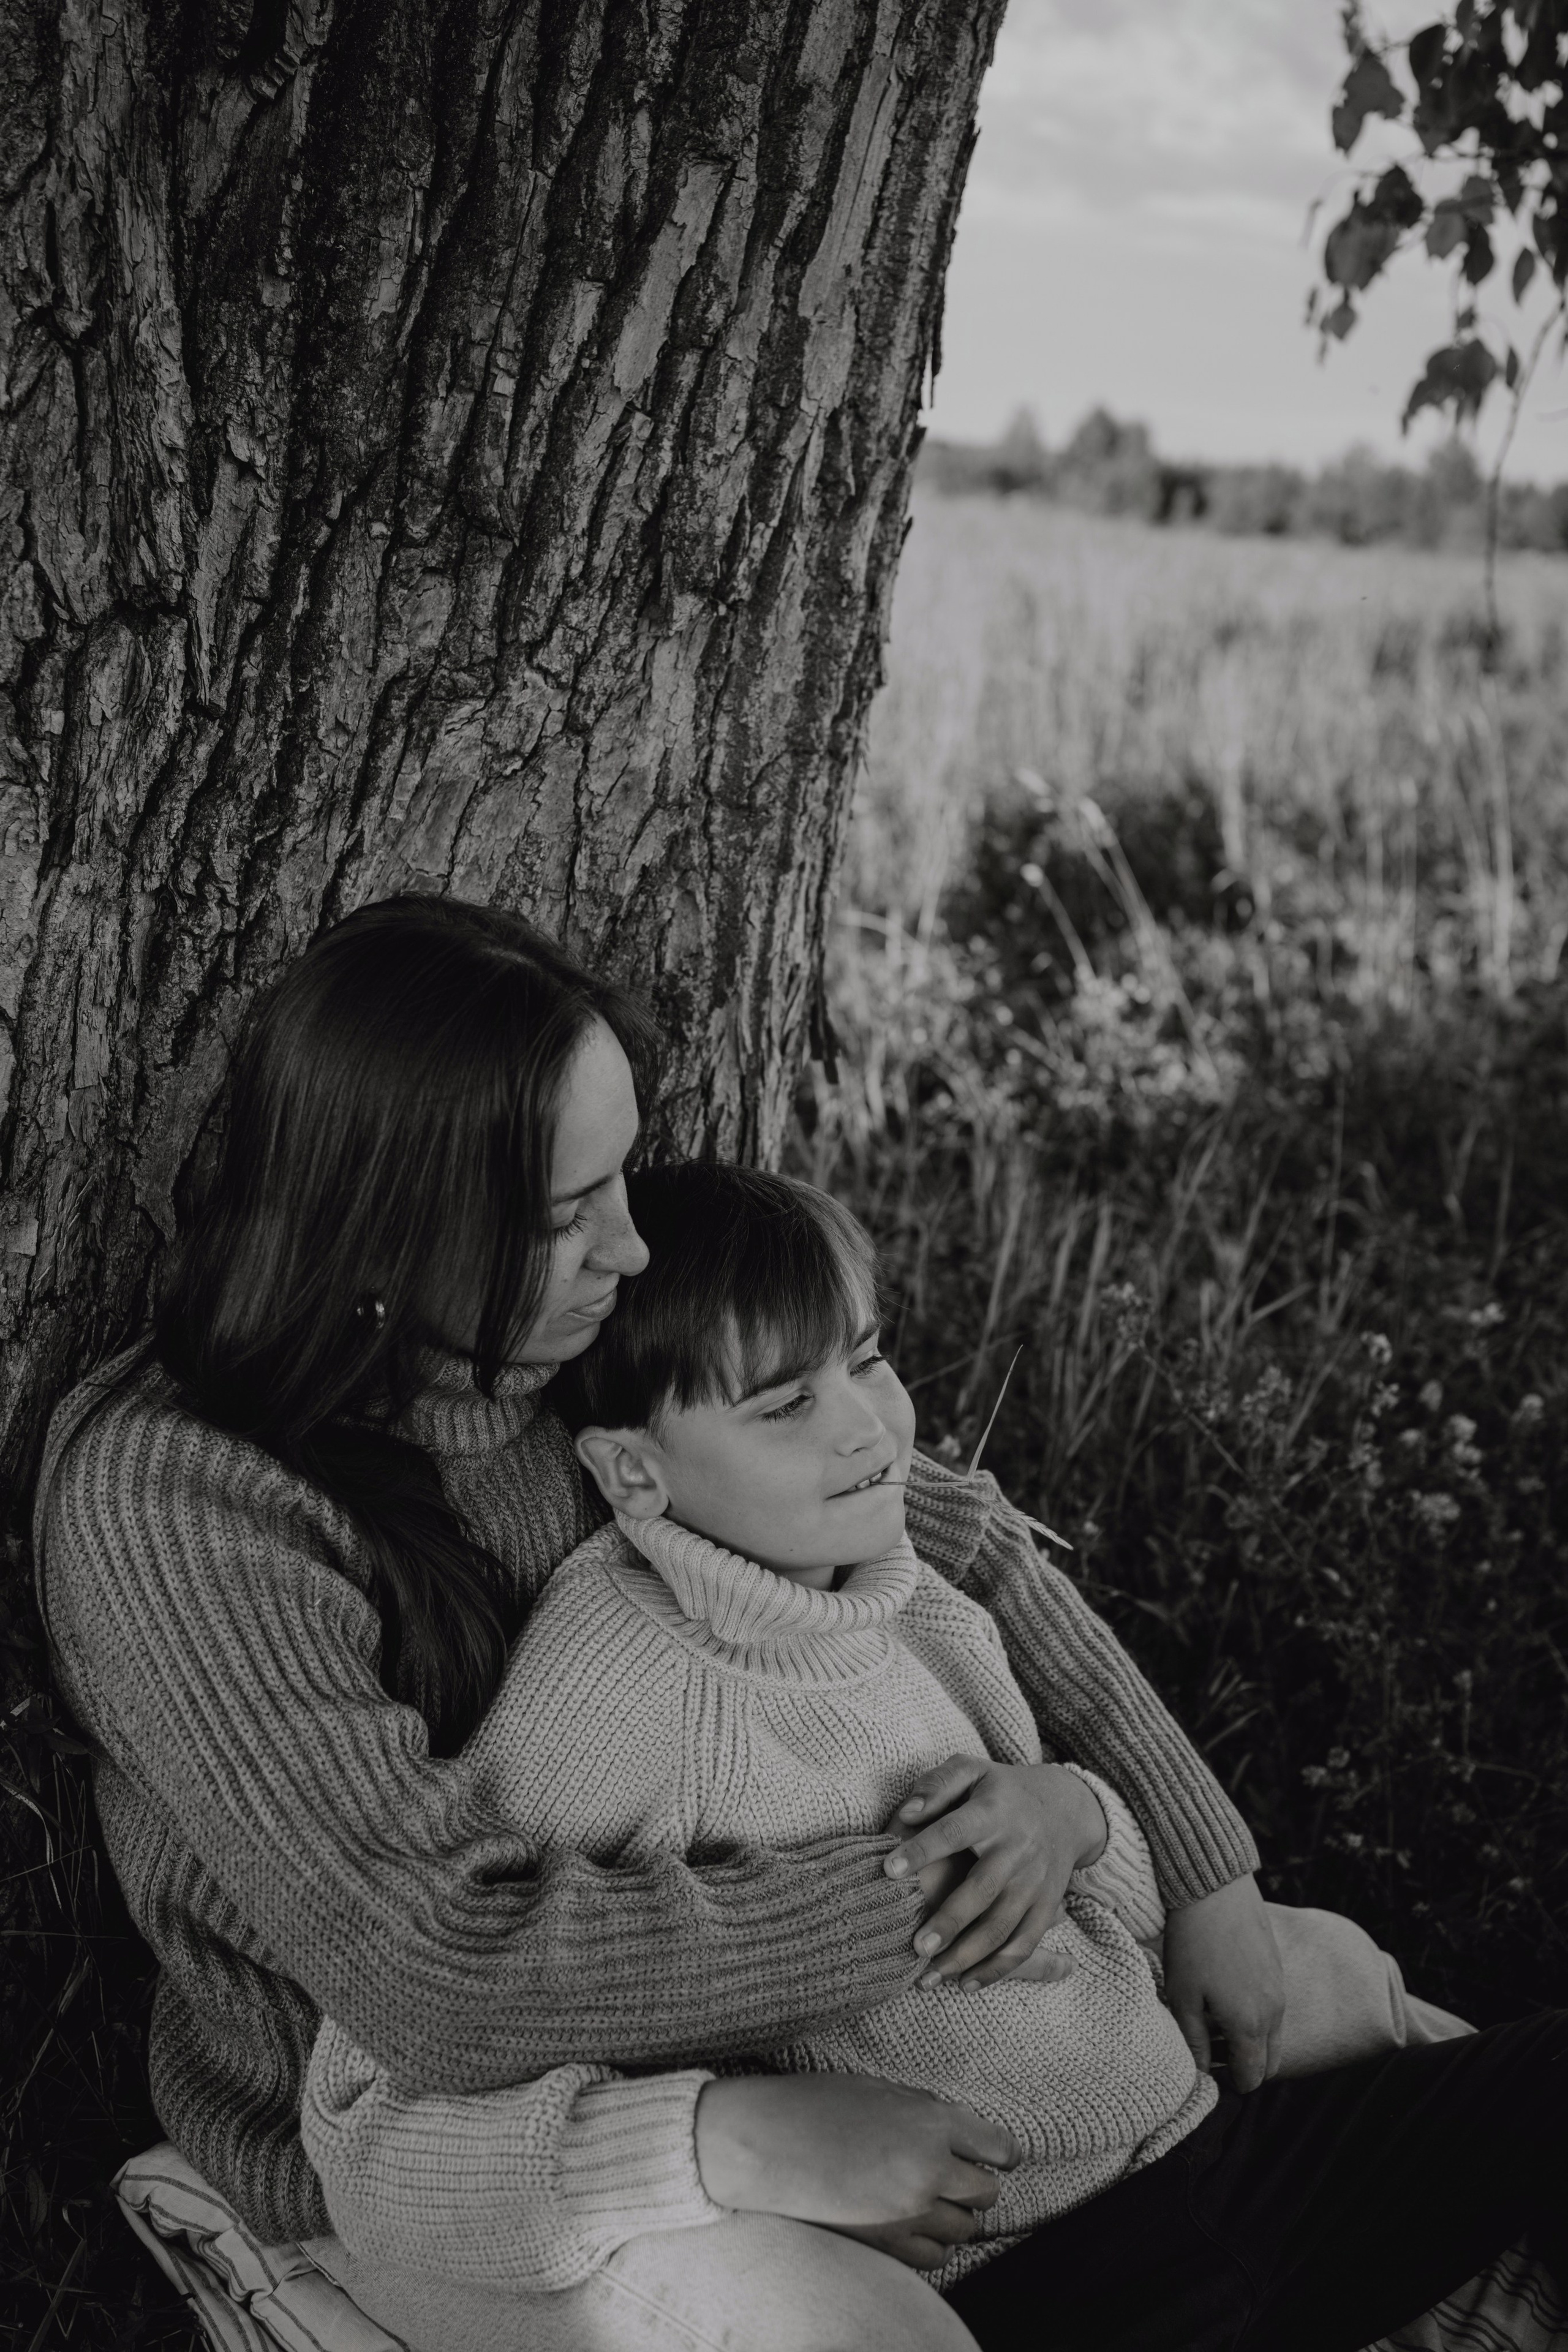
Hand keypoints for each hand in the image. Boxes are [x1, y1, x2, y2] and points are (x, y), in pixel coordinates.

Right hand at [694, 2074, 1018, 2268]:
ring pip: (966, 2229)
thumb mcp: (879, 2090)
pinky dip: (934, 2244)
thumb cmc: (815, 2106)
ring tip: (933, 2202)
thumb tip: (954, 2132)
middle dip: (977, 2185)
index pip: (997, 2146)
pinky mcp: (888, 2244)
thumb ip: (924, 2112)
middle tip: (961, 2177)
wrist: (765, 2143)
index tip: (999, 2157)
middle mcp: (930, 2168)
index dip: (1001, 2153)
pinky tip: (915, 2226)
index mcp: (931, 2122)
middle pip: (986, 2192)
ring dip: (956, 2216)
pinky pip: (936, 2257)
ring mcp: (910, 2212)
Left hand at [883, 1755, 1106, 1987]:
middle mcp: (1016, 1849)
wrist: (1064, 1808)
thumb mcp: (971, 1771)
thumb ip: (937, 1785)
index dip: (922, 1849)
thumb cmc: (999, 1790)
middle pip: (983, 1888)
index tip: (887, 1869)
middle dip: (950, 1919)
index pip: (953, 1830)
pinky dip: (996, 1970)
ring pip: (1003, 1925)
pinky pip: (1023, 1945)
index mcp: (992, 1812)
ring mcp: (1034, 1882)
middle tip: (915, 1946)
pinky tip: (965, 1985)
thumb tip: (906, 1812)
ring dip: (968, 1955)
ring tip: (931, 1975)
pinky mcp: (1046, 1907)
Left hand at [1163, 1873, 1284, 2092]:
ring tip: (1212, 2022)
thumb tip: (1199, 2073)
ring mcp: (1279, 1988)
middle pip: (1269, 2062)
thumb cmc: (1192, 1941)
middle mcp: (1274, 2011)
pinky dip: (1256, 2015)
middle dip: (1244, 2066)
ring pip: (1272, 2034)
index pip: (1252, 2078)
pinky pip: (1273, 2008)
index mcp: (1250, 2025)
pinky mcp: (1277, 1967)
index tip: (1207, 2074)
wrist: (1214, 1886)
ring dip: (1250, 2040)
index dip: (1230, 2084)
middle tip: (1210, 2051)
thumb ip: (1194, 2041)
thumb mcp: (1182, 1996)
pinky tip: (1225, 1994)